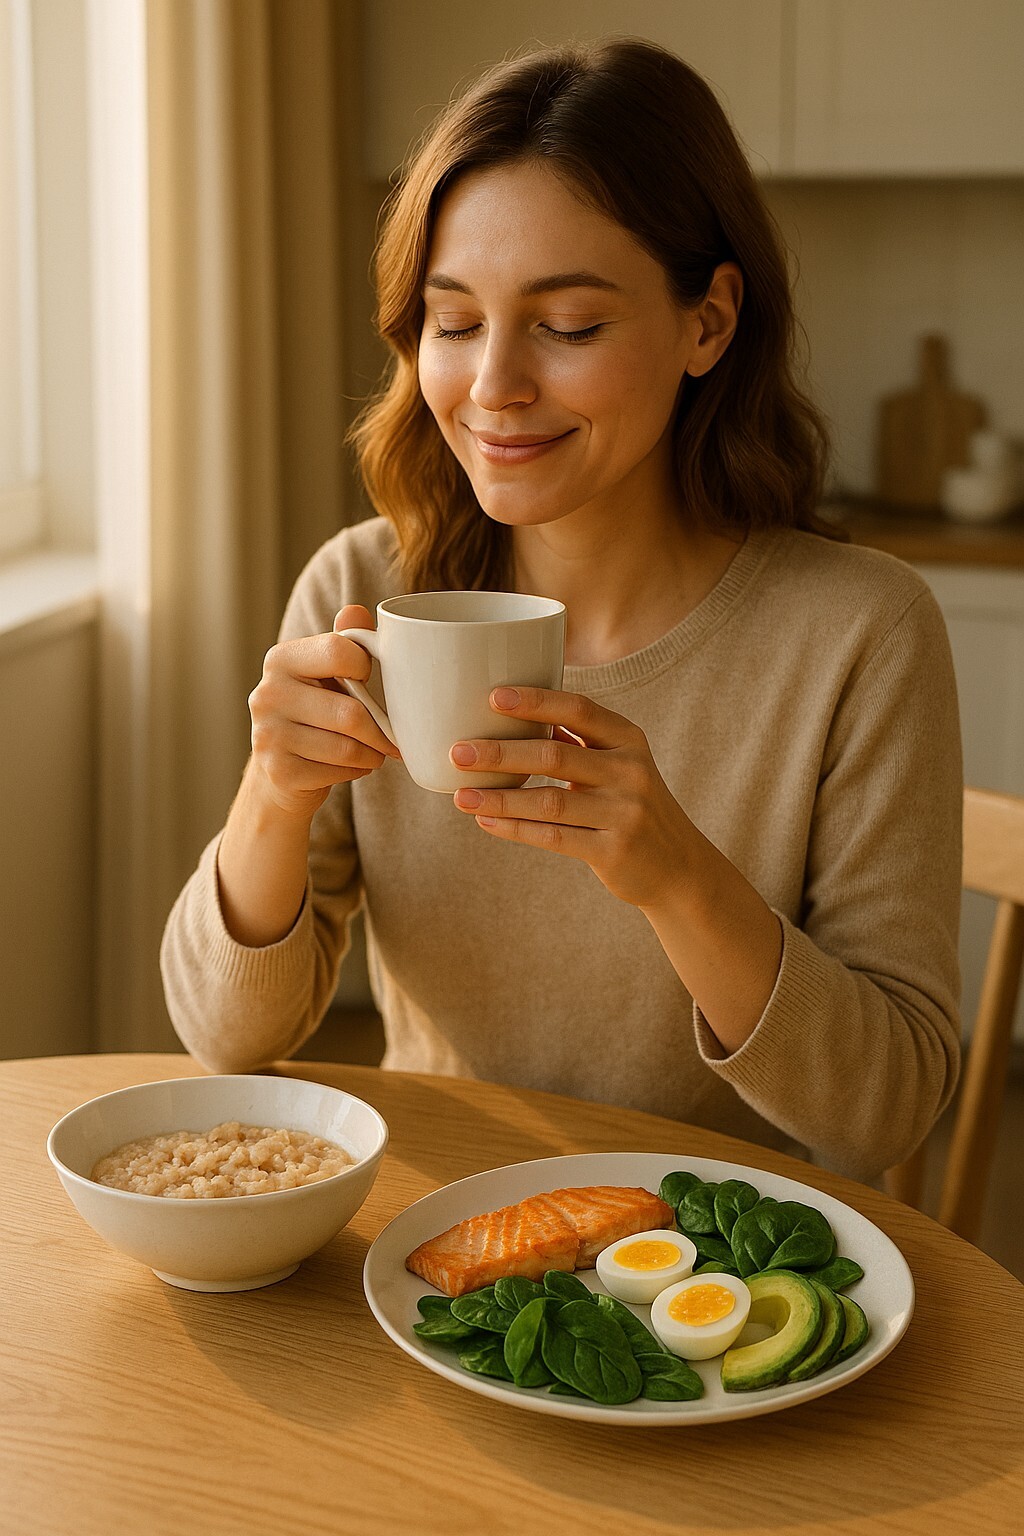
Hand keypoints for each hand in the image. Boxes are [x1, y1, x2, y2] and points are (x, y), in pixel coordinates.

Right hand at [247, 603, 400, 820]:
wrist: (280, 773)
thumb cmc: (314, 715)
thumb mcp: (325, 675)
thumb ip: (343, 643)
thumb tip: (356, 611)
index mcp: (280, 659)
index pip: (341, 652)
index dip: (366, 669)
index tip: (368, 681)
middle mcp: (267, 694)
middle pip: (350, 713)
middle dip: (381, 730)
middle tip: (393, 736)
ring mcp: (268, 735)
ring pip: (347, 747)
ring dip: (373, 753)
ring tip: (373, 751)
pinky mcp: (279, 771)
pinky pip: (339, 771)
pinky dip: (357, 771)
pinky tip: (352, 766)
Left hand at [450, 686, 694, 908]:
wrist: (678, 867)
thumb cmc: (631, 806)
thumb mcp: (618, 765)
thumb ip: (576, 742)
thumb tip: (511, 716)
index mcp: (628, 739)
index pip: (578, 710)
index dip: (536, 701)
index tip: (494, 697)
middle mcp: (630, 771)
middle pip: (554, 754)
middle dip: (501, 753)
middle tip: (458, 751)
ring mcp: (624, 812)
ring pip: (548, 801)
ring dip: (499, 799)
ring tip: (460, 796)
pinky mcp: (613, 851)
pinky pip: (554, 837)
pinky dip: (515, 830)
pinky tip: (485, 822)